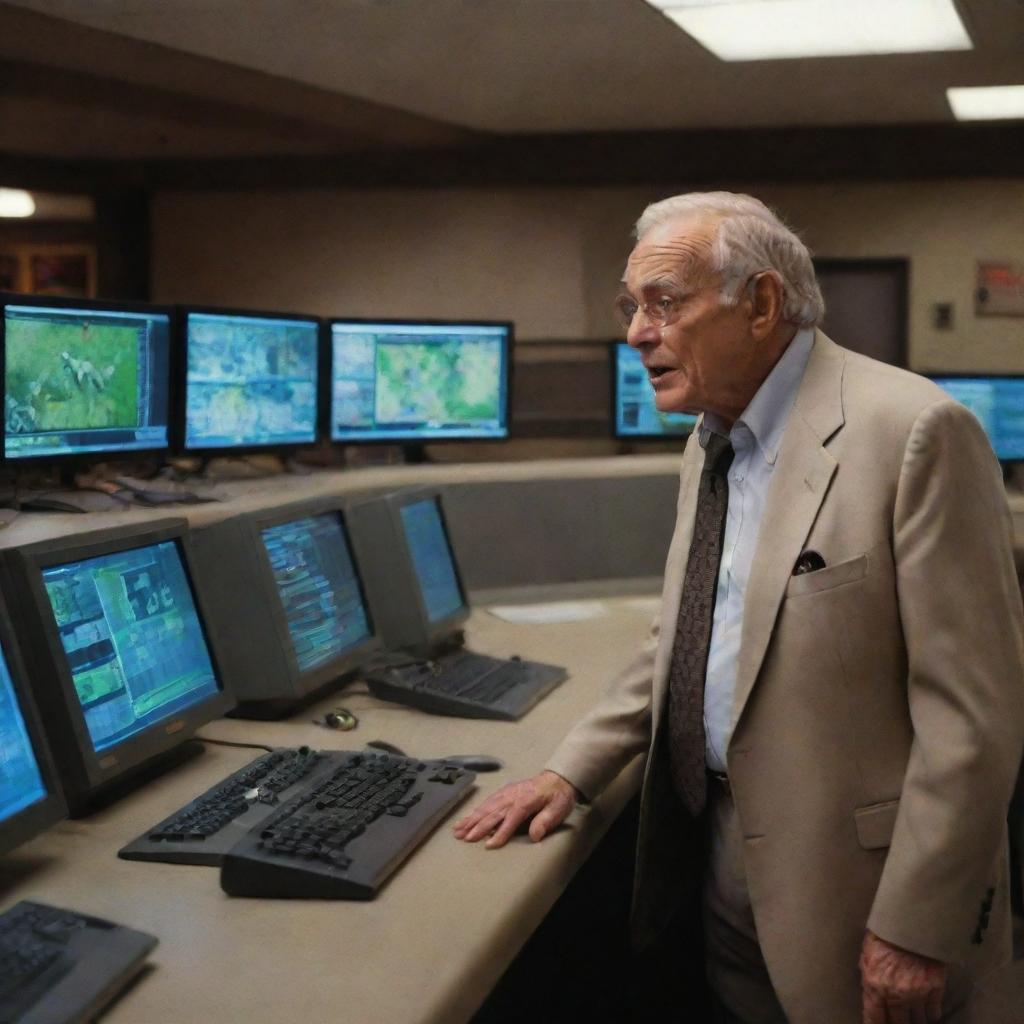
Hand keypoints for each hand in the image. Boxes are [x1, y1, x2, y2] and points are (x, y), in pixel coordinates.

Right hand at [452, 770, 578, 848]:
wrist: (556, 779)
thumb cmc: (557, 797)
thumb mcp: (558, 809)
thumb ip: (546, 821)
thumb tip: (535, 835)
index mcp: (526, 801)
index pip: (511, 819)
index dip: (500, 832)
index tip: (489, 845)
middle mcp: (512, 796)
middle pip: (493, 813)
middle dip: (478, 826)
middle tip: (464, 838)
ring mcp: (506, 793)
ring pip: (486, 807)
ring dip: (471, 818)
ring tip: (458, 830)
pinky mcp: (503, 792)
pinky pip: (487, 801)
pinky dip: (475, 810)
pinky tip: (467, 818)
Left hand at [860, 930, 947, 1023]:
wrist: (910, 922)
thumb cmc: (884, 935)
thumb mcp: (867, 955)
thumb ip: (868, 976)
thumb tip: (869, 991)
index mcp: (875, 985)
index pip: (874, 1017)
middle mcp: (896, 994)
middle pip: (898, 1023)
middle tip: (897, 1021)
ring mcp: (917, 993)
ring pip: (917, 1020)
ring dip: (914, 1021)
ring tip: (912, 1020)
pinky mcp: (935, 988)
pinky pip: (934, 1011)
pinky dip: (931, 1015)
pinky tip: (929, 1015)